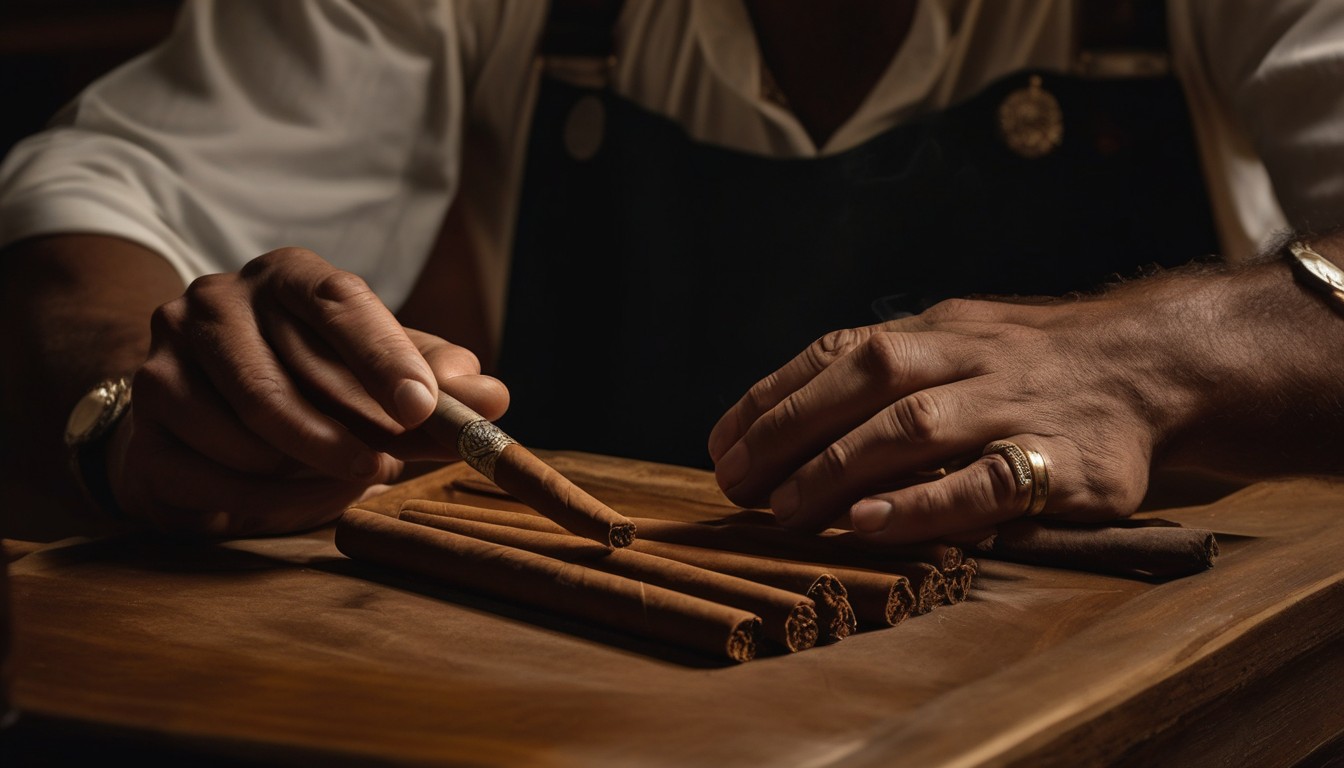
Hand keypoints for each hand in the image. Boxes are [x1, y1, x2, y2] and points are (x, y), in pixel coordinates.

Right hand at [111, 247, 507, 535]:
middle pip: (290, 379)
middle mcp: (218, 299)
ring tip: (341, 475)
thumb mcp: (383, 373)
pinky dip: (266, 498)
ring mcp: (168, 354)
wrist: (211, 414)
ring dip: (306, 471)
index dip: (385, 358)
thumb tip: (492, 397)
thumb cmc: (316, 383)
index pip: (341, 303)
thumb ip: (437, 381)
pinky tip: (293, 492)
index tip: (423, 409)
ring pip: (249, 434)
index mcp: (289, 274)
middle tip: (389, 465)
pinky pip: (215, 474)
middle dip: (351, 434)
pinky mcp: (145, 414)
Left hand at [708, 293, 1189, 544]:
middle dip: (789, 430)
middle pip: (866, 379)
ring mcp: (1016, 406)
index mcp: (939, 328)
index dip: (774, 396)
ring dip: (839, 467)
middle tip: (734, 483)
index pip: (839, 351)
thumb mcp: (962, 340)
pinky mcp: (1065, 464)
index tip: (721, 443)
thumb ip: (893, 370)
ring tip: (783, 511)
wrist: (1156, 363)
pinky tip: (867, 525)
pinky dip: (922, 505)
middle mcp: (971, 357)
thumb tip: (792, 411)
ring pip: (916, 426)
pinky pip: (985, 483)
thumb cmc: (1036, 364)